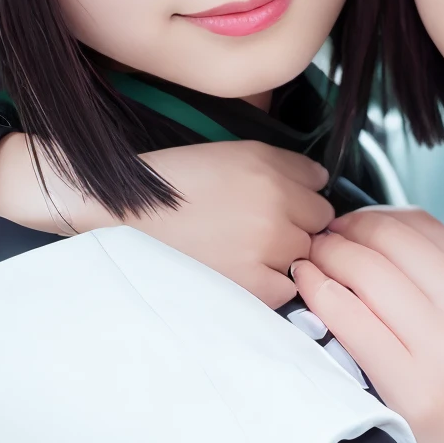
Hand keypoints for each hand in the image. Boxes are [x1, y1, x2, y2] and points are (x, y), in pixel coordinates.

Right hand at [0, 133, 332, 306]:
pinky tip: (240, 274)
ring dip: (286, 259)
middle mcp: (276, 205)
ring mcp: (266, 247)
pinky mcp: (250, 284)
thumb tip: (322, 183)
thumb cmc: (173, 181)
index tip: (285, 209)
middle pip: (319, 227)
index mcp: (270, 169)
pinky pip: (286, 290)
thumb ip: (286, 165)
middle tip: (258, 232)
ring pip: (305, 259)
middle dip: (298, 229)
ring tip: (245, 254)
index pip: (322, 192)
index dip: (303, 202)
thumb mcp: (234, 152)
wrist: (120, 215)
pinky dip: (270, 285)